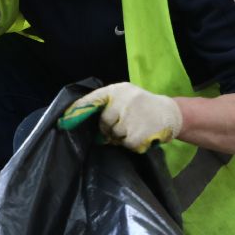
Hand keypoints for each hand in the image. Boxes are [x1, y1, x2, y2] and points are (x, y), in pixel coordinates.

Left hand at [66, 82, 182, 152]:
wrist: (171, 113)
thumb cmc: (144, 105)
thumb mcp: (127, 96)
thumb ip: (108, 103)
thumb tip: (83, 118)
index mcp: (118, 90)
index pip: (92, 99)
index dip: (77, 111)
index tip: (63, 121)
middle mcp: (123, 101)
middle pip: (103, 122)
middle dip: (109, 127)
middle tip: (122, 125)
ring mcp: (130, 118)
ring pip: (113, 134)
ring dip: (121, 135)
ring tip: (134, 128)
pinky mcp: (136, 134)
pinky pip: (124, 144)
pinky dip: (130, 143)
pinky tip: (140, 134)